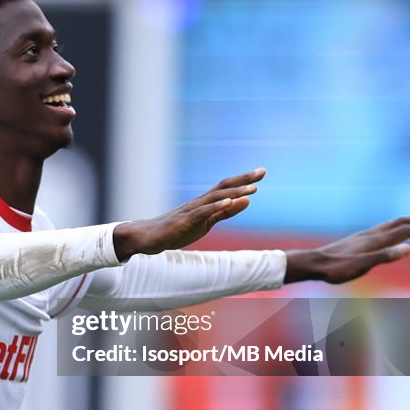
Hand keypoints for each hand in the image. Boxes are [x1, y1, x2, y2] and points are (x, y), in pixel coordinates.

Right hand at [112, 168, 265, 260]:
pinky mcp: (183, 221)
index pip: (226, 187)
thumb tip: (247, 201)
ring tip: (252, 188)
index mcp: (204, 203)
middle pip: (223, 187)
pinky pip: (202, 212)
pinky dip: (216, 206)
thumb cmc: (175, 230)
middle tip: (262, 171)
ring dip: (234, 192)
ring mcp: (190, 210)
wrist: (147, 237)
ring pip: (215, 198)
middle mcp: (198, 202)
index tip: (261, 172)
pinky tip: (229, 202)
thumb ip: (225, 213)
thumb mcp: (205, 223)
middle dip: (243, 179)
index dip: (244, 179)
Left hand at [284, 210, 409, 283]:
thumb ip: (385, 257)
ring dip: (404, 220)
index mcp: (374, 241)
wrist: (314, 264)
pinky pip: (380, 230)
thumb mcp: (362, 266)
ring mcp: (362, 237)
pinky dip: (391, 227)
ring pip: (388, 225)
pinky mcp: (356, 241)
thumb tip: (408, 248)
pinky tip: (388, 231)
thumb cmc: (337, 268)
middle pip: (397, 223)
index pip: (402, 231)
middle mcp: (369, 235)